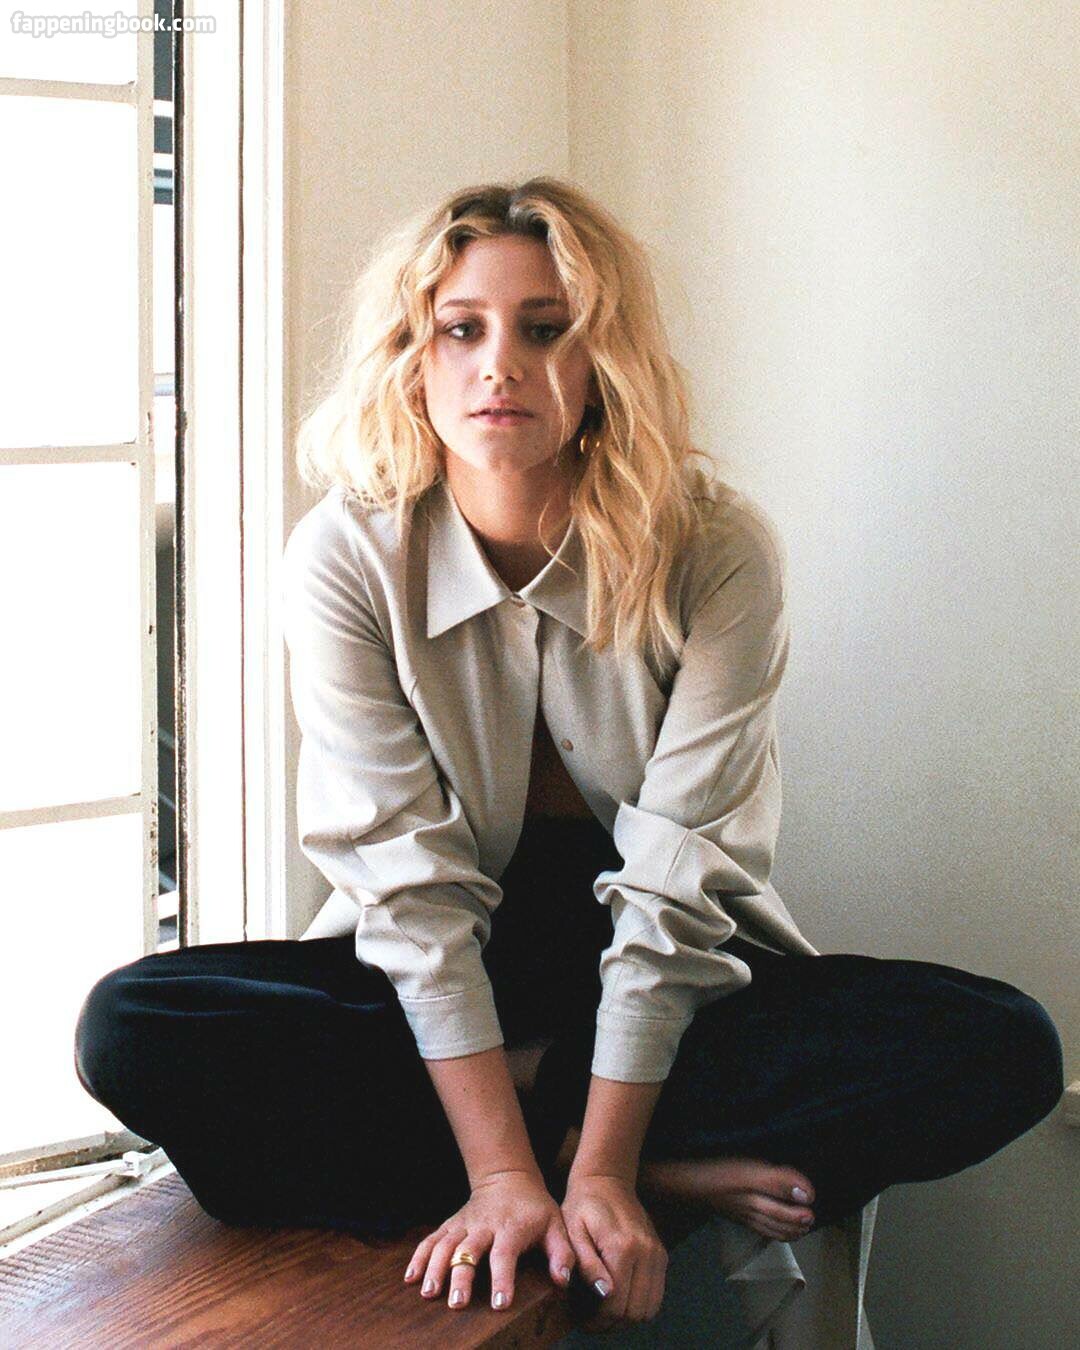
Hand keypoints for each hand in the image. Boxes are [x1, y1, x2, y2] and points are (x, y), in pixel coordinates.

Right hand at [403, 1168, 575, 1311]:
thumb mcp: (556, 1225)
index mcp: (512, 1228)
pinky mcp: (451, 1224)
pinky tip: (411, 1278)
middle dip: (462, 1276)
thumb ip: (561, 1254)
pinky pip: (431, 1239)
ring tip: (429, 1293)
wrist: (508, 1177)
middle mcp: (484, 1225)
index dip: (502, 1278)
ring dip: (435, 1268)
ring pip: (446, 1244)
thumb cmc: (534, 1208)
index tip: (499, 1303)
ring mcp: (464, 1224)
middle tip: (457, 1304)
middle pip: (470, 1250)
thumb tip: (562, 1280)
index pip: (505, 1254)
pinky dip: (419, 1257)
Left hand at [561, 1172, 668, 1326]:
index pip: (616, 1305)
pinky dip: (640, 1304)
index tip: (583, 1320)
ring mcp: (657, 1253)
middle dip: (613, 1323)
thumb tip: (605, 1294)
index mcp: (622, 1247)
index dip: (598, 1321)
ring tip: (606, 1311)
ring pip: (650, 1308)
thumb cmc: (582, 1206)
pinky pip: (657, 1295)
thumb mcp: (573, 1232)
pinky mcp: (661, 1254)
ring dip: (628, 1316)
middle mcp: (646, 1252)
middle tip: (593, 1319)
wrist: (606, 1181)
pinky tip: (621, 1297)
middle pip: (635, 1312)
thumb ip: (588, 1264)